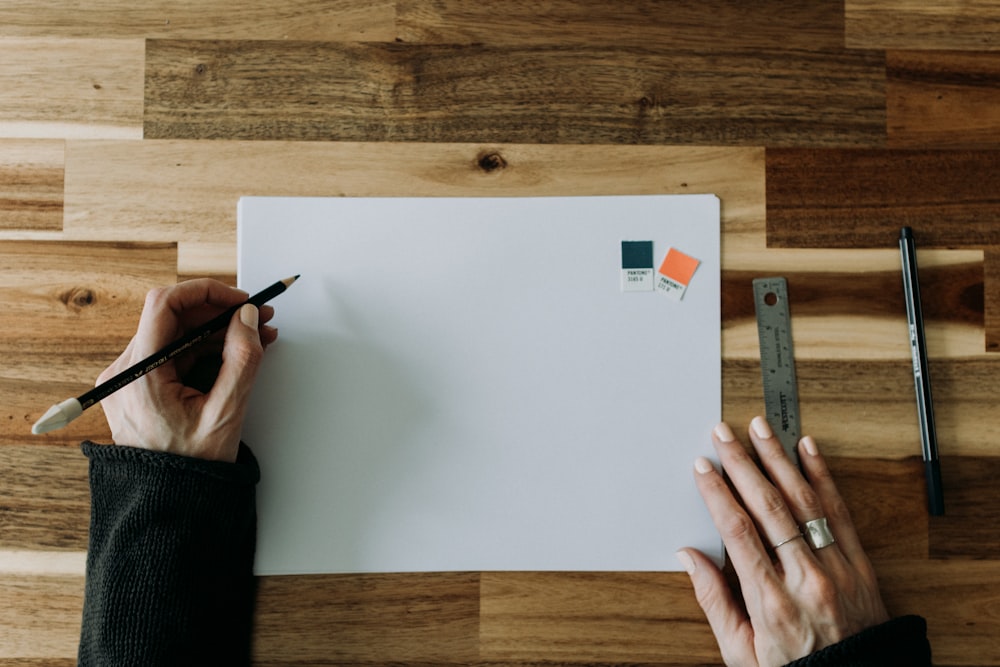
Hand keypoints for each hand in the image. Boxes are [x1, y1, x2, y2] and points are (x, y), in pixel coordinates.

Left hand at [97, 279, 277, 462]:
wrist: (169, 503)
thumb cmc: (191, 467)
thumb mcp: (226, 412)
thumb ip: (242, 359)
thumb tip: (247, 318)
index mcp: (138, 375)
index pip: (165, 305)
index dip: (206, 292)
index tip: (239, 299)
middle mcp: (125, 371)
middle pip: (172, 317)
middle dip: (218, 312)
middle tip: (257, 316)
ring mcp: (129, 379)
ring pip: (175, 334)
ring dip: (215, 331)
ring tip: (255, 336)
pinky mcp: (138, 386)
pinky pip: (173, 353)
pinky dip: (204, 349)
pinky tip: (233, 354)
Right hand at [676, 417, 889, 665]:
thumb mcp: (741, 653)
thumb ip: (714, 602)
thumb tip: (689, 558)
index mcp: (771, 602)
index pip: (738, 532)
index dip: (717, 493)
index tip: (702, 468)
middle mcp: (806, 580)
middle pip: (768, 507)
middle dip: (742, 464)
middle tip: (723, 434)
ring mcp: (837, 569)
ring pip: (804, 502)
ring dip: (779, 460)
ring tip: (761, 430)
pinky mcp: (860, 566)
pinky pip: (841, 513)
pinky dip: (824, 478)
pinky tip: (809, 451)